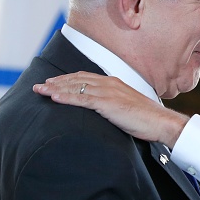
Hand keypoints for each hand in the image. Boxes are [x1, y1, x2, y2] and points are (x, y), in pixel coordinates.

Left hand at [33, 72, 188, 147]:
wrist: (160, 122)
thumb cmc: (146, 118)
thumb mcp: (127, 106)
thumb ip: (113, 104)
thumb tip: (104, 110)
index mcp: (114, 83)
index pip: (85, 77)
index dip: (67, 79)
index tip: (53, 82)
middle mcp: (109, 84)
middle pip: (77, 79)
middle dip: (56, 81)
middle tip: (39, 85)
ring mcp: (108, 92)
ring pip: (76, 87)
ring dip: (56, 88)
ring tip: (40, 90)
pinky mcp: (108, 104)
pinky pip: (83, 99)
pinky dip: (67, 97)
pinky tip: (54, 97)